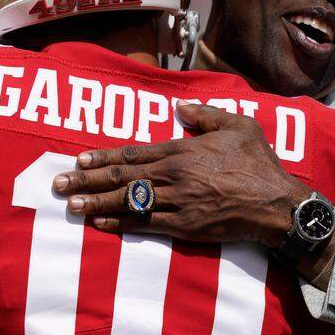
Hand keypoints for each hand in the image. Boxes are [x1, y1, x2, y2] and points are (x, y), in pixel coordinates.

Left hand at [53, 103, 307, 245]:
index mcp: (182, 150)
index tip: (78, 159)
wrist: (276, 204)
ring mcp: (177, 202)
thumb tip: (181, 107)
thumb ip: (206, 115)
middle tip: (58, 184)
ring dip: (96, 203)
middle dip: (86, 180)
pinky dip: (120, 223)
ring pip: (127, 202)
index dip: (102, 157)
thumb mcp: (238, 125)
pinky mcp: (184, 227)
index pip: (132, 154)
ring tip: (71, 205)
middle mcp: (173, 176)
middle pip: (121, 178)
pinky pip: (145, 224)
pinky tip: (101, 223)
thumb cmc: (259, 164)